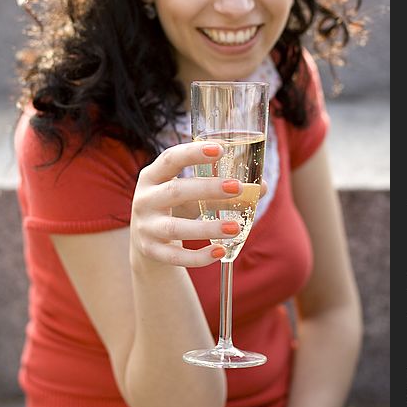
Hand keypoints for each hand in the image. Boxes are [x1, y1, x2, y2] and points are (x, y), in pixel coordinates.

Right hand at [131, 142, 248, 267]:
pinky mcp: (151, 251)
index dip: (193, 153)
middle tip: (237, 187)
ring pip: (175, 228)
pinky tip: (221, 251)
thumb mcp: (192, 192)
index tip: (219, 149)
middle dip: (207, 188)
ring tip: (235, 227)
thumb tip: (262, 187)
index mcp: (152, 175)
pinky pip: (175, 256)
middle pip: (175, 191)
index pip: (170, 158)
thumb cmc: (176, 206)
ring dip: (207, 228)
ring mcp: (145, 226)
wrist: (146, 240)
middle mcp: (144, 199)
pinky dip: (198, 256)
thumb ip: (222, 188)